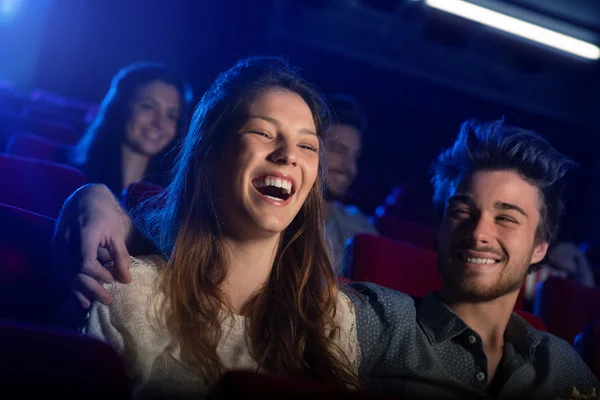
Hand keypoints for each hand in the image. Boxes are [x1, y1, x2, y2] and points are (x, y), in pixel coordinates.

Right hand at [54, 184, 131, 308]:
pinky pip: (61, 271)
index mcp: (84, 234)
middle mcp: (66, 241)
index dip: (98, 275)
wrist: (83, 199)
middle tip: (107, 301)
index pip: (85, 262)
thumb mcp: (117, 232)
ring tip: (91, 305)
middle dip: (90, 289)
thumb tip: (126, 279)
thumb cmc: (103, 213)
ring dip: (78, 291)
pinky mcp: (55, 250)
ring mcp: (58, 246)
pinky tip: (79, 296)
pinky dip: (70, 285)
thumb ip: (121, 256)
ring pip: (65, 274)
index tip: (112, 281)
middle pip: (74, 272)